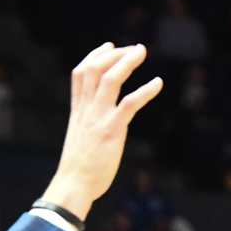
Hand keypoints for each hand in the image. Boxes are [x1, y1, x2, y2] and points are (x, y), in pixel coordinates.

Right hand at [42, 44, 166, 219]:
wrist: (73, 184)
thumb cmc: (78, 168)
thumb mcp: (80, 139)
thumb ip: (88, 126)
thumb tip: (97, 127)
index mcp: (78, 111)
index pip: (80, 73)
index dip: (95, 56)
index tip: (109, 47)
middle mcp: (86, 109)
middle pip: (95, 69)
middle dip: (114, 54)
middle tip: (135, 49)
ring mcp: (98, 118)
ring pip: (110, 79)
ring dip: (127, 62)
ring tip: (142, 52)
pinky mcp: (111, 130)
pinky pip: (129, 104)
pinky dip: (145, 91)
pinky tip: (157, 83)